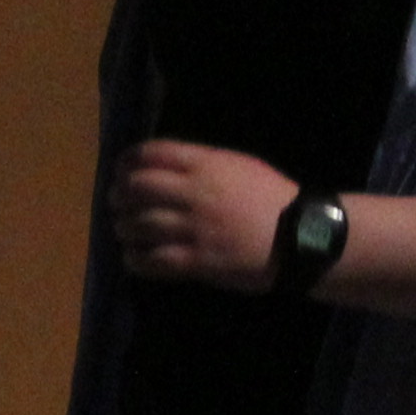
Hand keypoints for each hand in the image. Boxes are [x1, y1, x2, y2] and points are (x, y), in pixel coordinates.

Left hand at [112, 139, 306, 289]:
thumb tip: (166, 164)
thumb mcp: (238, 165)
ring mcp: (195, 228)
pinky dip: (136, 259)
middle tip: (115, 203)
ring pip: (139, 224)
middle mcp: (194, 193)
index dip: (127, 161)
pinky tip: (133, 257)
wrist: (299, 237)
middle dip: (119, 194)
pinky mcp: (198, 261)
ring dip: (124, 227)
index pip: (151, 153)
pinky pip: (154, 260)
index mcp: (205, 164)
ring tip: (123, 230)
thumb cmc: (272, 198)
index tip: (119, 170)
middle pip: (138, 187)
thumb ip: (202, 162)